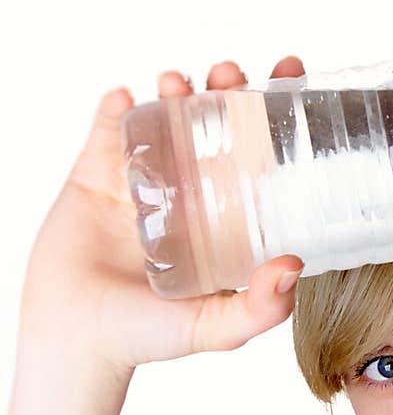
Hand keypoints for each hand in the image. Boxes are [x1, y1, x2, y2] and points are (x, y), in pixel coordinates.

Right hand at [18, 56, 308, 379]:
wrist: (76, 339)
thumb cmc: (147, 337)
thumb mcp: (217, 327)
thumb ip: (261, 307)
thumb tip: (295, 265)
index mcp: (227, 219)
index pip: (260, 157)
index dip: (278, 116)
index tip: (292, 76)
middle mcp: (189, 194)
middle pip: (216, 125)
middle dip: (227, 88)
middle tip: (230, 75)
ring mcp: (142, 181)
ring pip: (164, 118)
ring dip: (174, 90)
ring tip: (176, 84)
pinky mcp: (96, 175)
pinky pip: (107, 128)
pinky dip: (116, 107)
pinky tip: (126, 99)